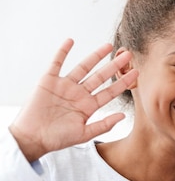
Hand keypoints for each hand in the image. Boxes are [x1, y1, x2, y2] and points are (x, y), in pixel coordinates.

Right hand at [9, 39, 137, 161]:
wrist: (33, 138)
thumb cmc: (57, 138)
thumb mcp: (84, 134)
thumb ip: (104, 125)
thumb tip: (123, 116)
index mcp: (88, 106)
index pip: (110, 91)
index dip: (123, 82)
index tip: (136, 73)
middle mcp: (79, 94)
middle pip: (100, 76)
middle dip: (114, 66)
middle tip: (128, 55)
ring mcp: (65, 86)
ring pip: (83, 67)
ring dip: (95, 56)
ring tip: (108, 46)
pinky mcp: (48, 81)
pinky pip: (57, 63)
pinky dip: (63, 52)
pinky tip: (71, 41)